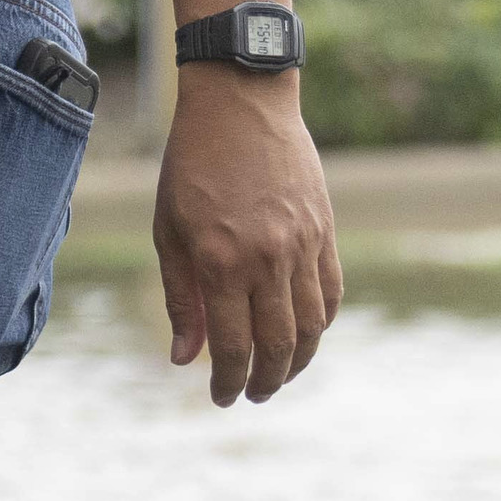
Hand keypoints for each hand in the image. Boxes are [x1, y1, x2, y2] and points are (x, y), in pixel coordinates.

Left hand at [152, 72, 338, 405]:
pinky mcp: (324, 231)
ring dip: (297, 362)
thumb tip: (185, 360)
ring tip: (279, 375)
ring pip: (312, 327)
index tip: (221, 398)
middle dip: (264, 382)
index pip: (233, 347)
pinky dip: (320, 323)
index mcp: (221, 262)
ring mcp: (302, 245)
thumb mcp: (169, 232)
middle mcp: (267, 259)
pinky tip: (303, 333)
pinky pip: (331, 292)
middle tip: (252, 396)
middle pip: (277, 346)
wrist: (241, 103)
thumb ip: (181, 299)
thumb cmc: (192, 165)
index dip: (228, 382)